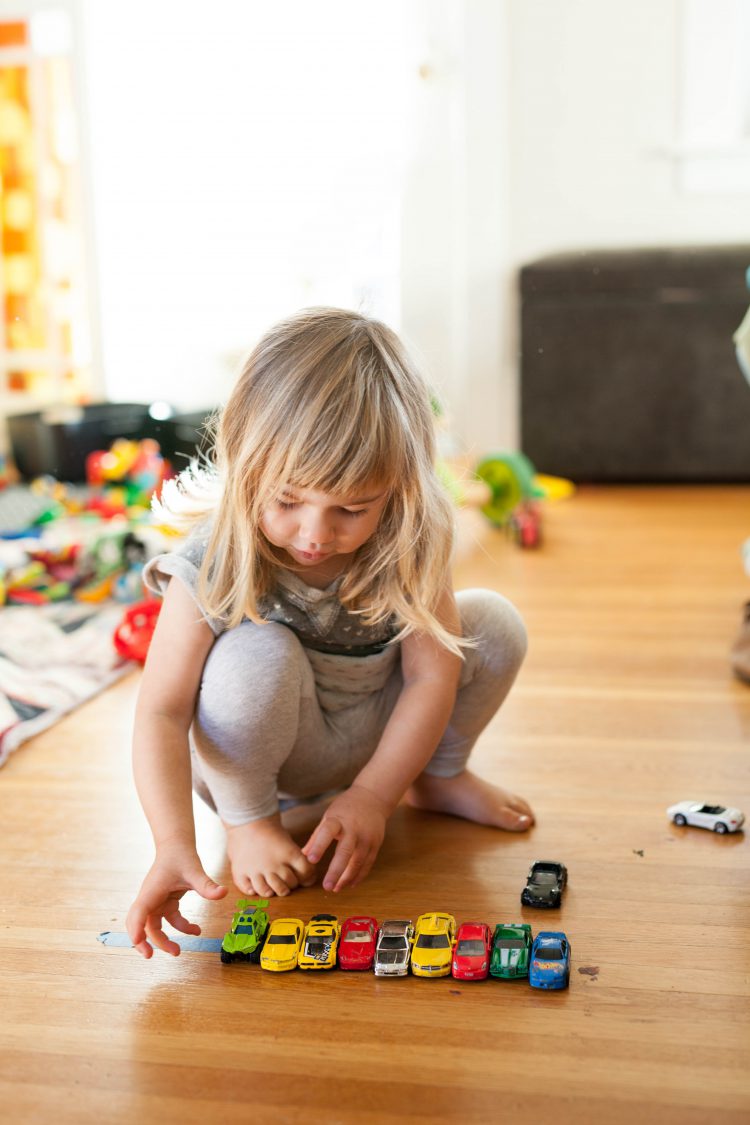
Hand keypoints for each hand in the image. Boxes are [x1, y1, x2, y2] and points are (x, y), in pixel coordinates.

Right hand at [126, 843, 226, 958]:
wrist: (177, 845)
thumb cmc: (180, 855)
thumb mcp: (194, 870)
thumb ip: (206, 885)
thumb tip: (223, 893)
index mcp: (151, 891)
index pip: (138, 913)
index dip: (136, 929)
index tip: (138, 943)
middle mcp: (150, 898)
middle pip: (143, 924)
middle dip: (146, 942)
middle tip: (151, 957)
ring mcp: (156, 901)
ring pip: (154, 926)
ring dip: (164, 939)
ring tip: (177, 951)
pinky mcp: (165, 902)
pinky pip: (169, 920)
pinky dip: (181, 927)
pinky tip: (196, 930)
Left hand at [301, 784, 389, 891]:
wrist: (373, 798)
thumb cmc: (346, 808)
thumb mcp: (329, 815)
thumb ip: (317, 836)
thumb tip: (303, 855)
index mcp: (338, 820)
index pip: (327, 833)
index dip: (319, 846)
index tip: (311, 860)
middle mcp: (354, 829)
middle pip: (345, 852)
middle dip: (336, 871)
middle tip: (327, 886)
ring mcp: (367, 838)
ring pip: (358, 862)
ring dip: (347, 877)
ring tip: (336, 888)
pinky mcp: (376, 844)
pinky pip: (368, 864)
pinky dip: (359, 876)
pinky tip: (350, 884)